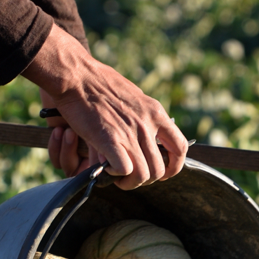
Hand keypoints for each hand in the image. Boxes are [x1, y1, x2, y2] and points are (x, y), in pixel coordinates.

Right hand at [23, 26, 187, 189]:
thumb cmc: (100, 83)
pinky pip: (125, 170)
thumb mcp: (134, 95)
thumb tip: (149, 130)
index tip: (163, 172)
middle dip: (145, 179)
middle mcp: (147, 124)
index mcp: (155, 112)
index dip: (174, 167)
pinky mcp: (111, 139)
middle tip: (130, 176)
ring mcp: (130, 132)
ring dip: (130, 182)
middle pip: (159, 169)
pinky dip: (116, 175)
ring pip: (143, 175)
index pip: (180, 148)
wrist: (78, 76)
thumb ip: (144, 115)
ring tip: (117, 176)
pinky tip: (106, 168)